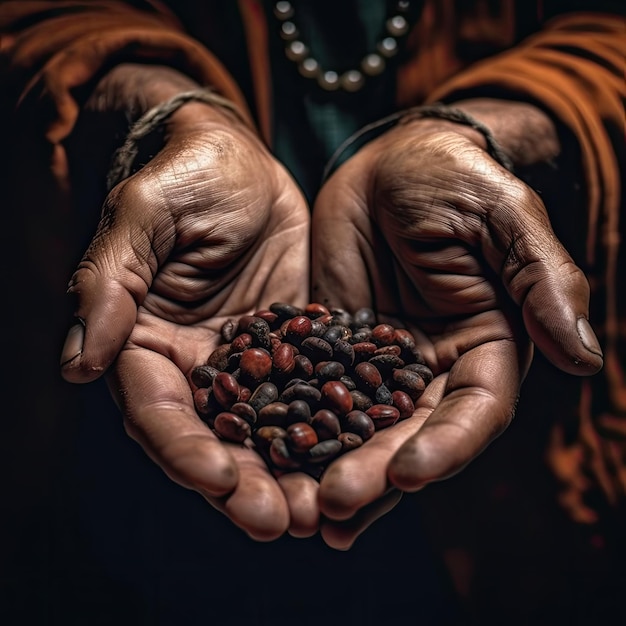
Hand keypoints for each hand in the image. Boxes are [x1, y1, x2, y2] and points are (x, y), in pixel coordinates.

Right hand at [59, 66, 310, 540]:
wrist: (237, 160)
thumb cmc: (182, 177)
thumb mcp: (145, 217)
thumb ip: (110, 284)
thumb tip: (80, 363)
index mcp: (146, 344)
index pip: (158, 411)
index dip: (182, 449)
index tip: (217, 479)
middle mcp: (195, 366)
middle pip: (214, 439)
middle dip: (244, 485)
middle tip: (283, 521)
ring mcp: (247, 362)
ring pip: (266, 431)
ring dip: (291, 474)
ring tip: (324, 509)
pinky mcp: (293, 349)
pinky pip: (311, 396)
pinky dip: (331, 431)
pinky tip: (359, 457)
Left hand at [310, 104, 602, 547]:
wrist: (388, 164)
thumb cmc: (454, 180)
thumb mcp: (503, 218)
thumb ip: (542, 282)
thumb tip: (583, 357)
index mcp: (486, 345)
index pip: (474, 409)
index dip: (447, 445)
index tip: (411, 473)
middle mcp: (435, 367)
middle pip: (410, 434)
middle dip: (378, 472)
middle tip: (337, 504)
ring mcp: (380, 365)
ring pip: (361, 428)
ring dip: (335, 469)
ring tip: (304, 511)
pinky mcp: (333, 351)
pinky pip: (314, 396)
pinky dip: (298, 430)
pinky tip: (273, 463)